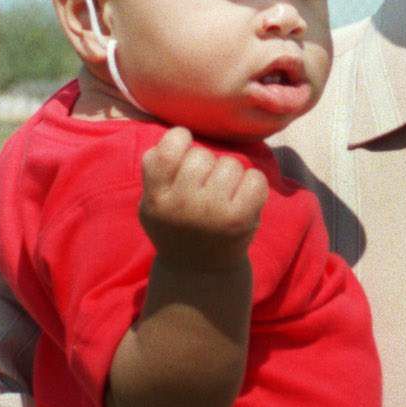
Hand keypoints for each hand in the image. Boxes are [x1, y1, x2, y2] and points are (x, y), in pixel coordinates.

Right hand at [138, 128, 267, 270]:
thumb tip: (177, 134)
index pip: (166, 151)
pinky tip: (242, 198)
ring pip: (230, 163)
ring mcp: (214, 212)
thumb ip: (155, 169)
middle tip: (203, 185)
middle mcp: (183, 205)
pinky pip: (254, 177)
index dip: (178, 140)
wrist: (199, 272)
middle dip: (206, 164)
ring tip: (222, 194)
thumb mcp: (151, 203)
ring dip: (229, 174)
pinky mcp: (241, 219)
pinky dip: (252, 183)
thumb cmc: (175, 225)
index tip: (184, 151)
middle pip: (202, 155)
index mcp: (156, 198)